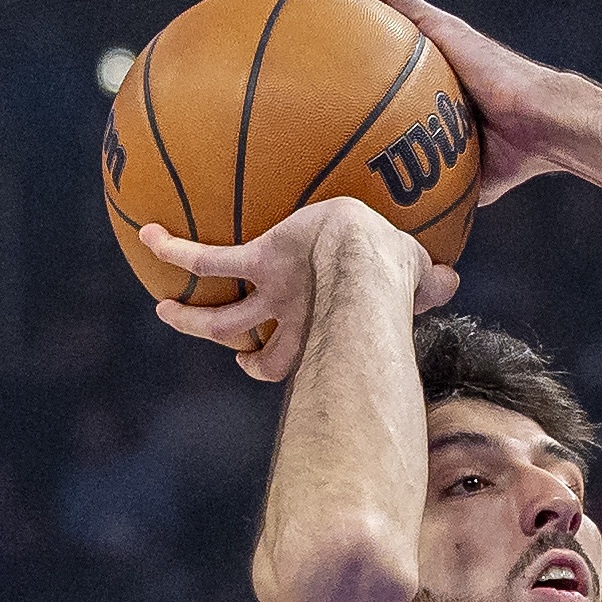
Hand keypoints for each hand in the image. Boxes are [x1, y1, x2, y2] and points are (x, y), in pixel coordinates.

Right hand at [137, 199, 456, 382]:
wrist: (361, 251)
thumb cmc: (392, 262)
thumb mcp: (418, 271)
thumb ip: (431, 281)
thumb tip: (455, 280)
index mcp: (323, 327)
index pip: (300, 356)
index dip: (286, 367)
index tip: (272, 365)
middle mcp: (293, 319)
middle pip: (260, 351)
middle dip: (246, 359)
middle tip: (235, 358)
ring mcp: (271, 293)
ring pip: (222, 318)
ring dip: (191, 318)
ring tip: (163, 310)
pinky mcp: (258, 260)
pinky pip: (208, 257)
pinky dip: (175, 250)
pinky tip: (146, 235)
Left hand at [306, 0, 574, 202]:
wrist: (545, 125)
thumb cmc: (518, 155)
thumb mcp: (469, 175)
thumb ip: (441, 187)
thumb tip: (411, 224)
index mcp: (443, 85)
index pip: (398, 70)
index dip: (366, 63)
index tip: (331, 65)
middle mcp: (439, 53)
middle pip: (386, 29)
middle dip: (351, 19)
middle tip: (312, 14)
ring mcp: (440, 34)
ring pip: (384, 2)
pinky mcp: (441, 24)